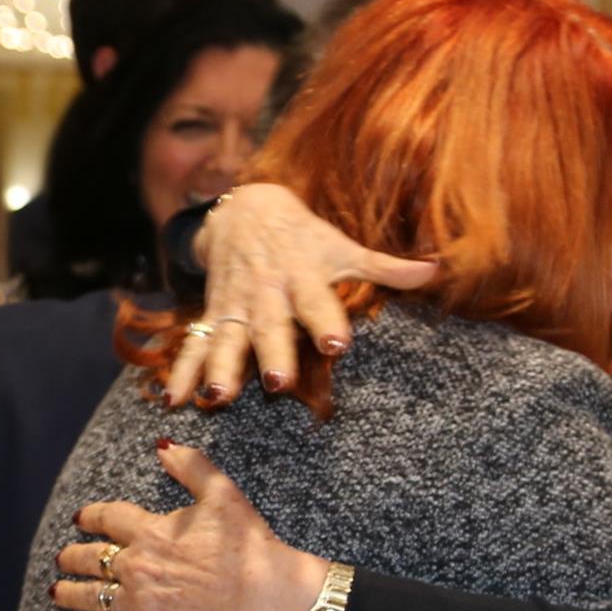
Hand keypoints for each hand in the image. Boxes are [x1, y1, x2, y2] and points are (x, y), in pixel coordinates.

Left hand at [47, 441, 324, 610]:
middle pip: (91, 559)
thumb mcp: (222, 494)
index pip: (108, 519)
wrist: (265, 594)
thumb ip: (190, 466)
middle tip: (62, 558)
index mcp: (151, 531)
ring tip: (55, 591)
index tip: (80, 517)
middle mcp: (137, 565)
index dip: (90, 516)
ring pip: (92, 595)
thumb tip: (163, 443)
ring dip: (69, 592)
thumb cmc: (248, 545)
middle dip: (72, 557)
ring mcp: (140, 601)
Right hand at [165, 183, 439, 407]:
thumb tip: (437, 271)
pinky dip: (183, 371)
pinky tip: (174, 400)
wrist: (244, 210)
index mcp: (302, 277)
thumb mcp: (341, 247)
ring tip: (217, 396)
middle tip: (276, 382)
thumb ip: (384, 267)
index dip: (327, 321)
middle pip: (269, 326)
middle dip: (271, 353)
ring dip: (220, 367)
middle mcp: (267, 294)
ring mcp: (235, 306)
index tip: (338, 345)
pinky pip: (194, 345)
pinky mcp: (212, 315)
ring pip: (226, 339)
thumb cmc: (304, 237)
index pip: (317, 301)